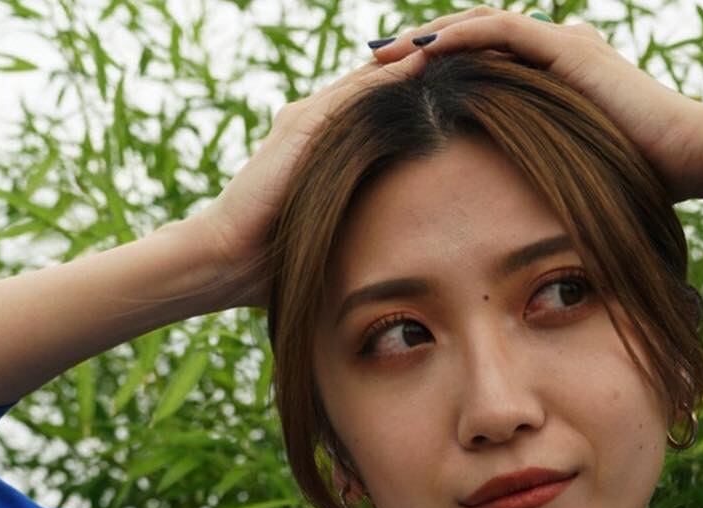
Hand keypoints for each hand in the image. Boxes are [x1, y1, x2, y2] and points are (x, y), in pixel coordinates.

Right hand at [186, 47, 440, 307]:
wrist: (227, 260)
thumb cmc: (277, 262)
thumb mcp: (336, 238)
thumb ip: (364, 229)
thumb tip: (405, 267)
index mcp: (323, 145)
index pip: (377, 109)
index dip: (417, 95)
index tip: (464, 88)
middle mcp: (314, 121)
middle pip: (379, 84)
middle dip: (424, 67)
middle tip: (476, 50)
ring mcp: (306, 119)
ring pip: (371, 80)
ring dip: (415, 61)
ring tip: (460, 46)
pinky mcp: (301, 126)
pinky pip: (354, 95)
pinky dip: (390, 77)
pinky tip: (426, 64)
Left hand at [368, 6, 702, 202]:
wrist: (685, 156)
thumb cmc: (641, 182)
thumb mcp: (577, 180)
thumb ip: (548, 186)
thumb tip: (523, 235)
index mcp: (551, 80)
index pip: (482, 67)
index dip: (438, 77)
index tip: (395, 95)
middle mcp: (552, 52)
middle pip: (471, 42)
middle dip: (419, 52)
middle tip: (372, 65)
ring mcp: (559, 44)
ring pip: (477, 29)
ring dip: (428, 40)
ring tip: (383, 54)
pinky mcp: (564, 46)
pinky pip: (499, 30)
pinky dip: (459, 38)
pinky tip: (422, 52)